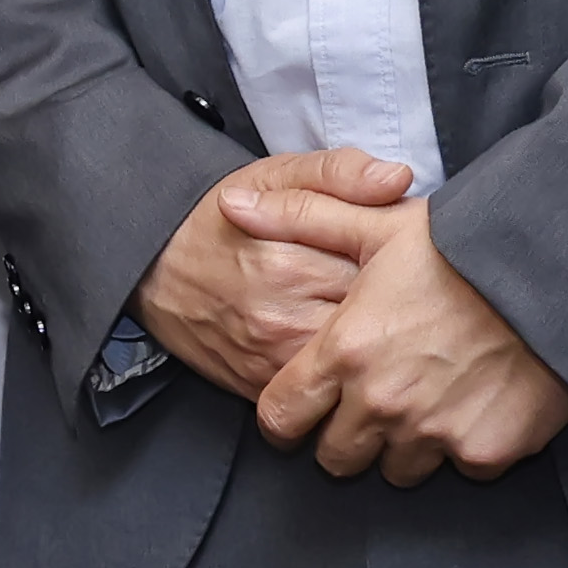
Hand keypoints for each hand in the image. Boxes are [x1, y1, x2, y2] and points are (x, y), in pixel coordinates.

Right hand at [133, 147, 410, 401]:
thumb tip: (398, 179)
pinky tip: (348, 354)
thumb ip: (339, 172)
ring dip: (375, 350)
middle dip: (399, 312)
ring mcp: (271, 360)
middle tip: (412, 296)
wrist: (151, 267)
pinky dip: (340, 377)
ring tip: (387, 326)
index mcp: (292, 262)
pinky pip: (320, 395)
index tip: (415, 259)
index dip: (408, 267)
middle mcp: (282, 318)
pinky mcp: (260, 388)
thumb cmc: (221, 218)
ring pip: (353, 368)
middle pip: (375, 327)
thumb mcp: (275, 174)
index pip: (383, 274)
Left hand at [235, 180, 567, 483]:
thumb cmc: (468, 245)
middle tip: (372, 402)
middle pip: (335, 457)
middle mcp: (383, 402)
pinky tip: (474, 403)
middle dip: (344, 436)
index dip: (285, 418)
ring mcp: (436, 432)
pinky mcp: (486, 451)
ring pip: (395, 469)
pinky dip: (461, 445)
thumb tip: (232, 206)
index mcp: (346, 351)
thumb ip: (300, 217)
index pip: (281, 417)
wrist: (564, 271)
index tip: (300, 410)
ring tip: (426, 400)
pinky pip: (457, 467)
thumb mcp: (379, 223)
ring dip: (401, 445)